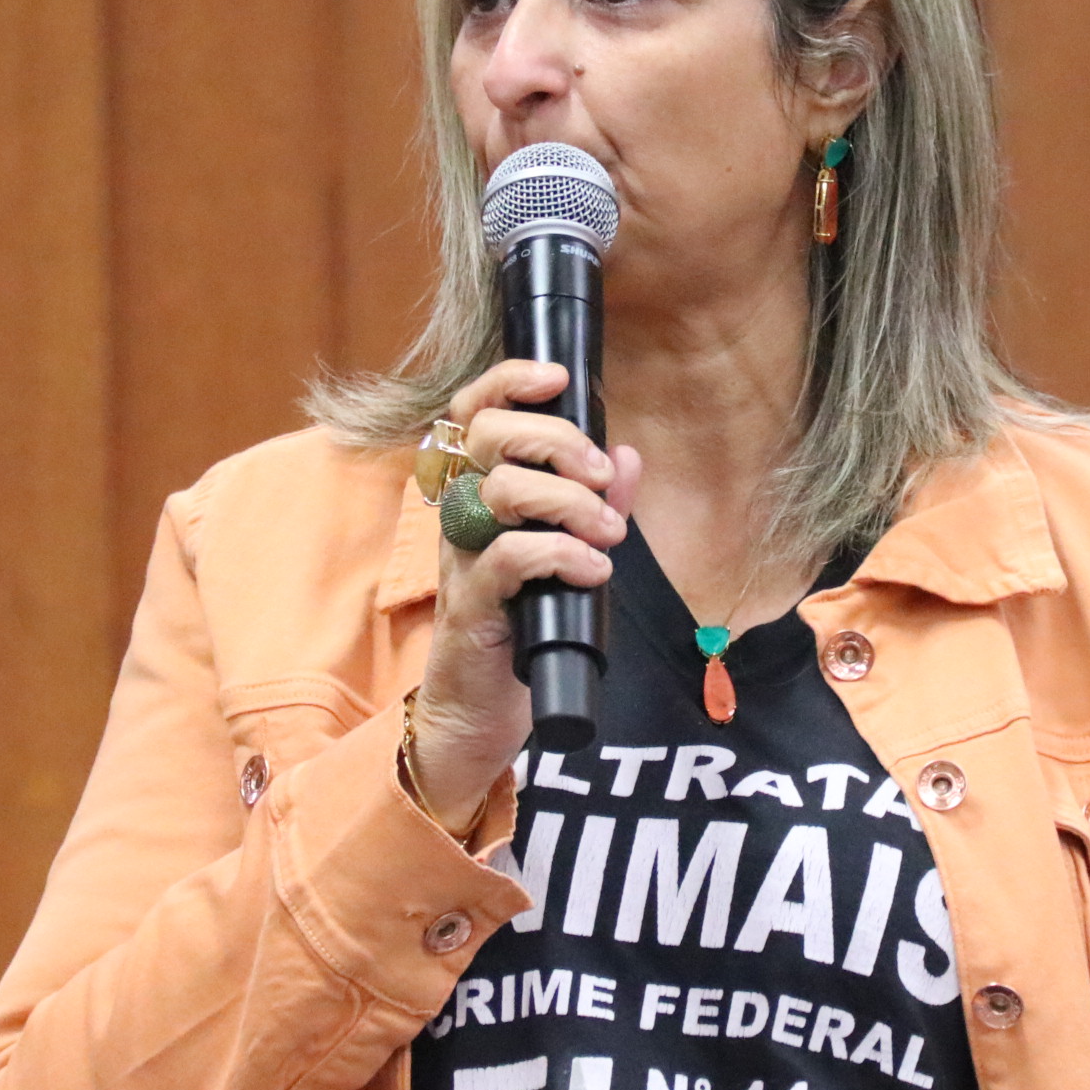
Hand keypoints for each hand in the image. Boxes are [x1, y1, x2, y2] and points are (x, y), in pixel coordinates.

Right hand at [408, 359, 641, 827]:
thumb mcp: (570, 552)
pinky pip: (510, 557)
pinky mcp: (471, 605)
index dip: (508, 380)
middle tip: (599, 476)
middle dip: (556, 441)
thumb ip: (597, 502)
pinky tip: (592, 570)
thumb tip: (628, 455)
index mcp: (479, 490)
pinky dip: (560, 553)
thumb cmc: (525, 625)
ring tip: (607, 531)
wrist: (483, 710)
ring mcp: (461, 558)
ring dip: (567, 500)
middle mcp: (461, 514)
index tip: (558, 379)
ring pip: (500, 490)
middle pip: (488, 436)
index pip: (475, 411)